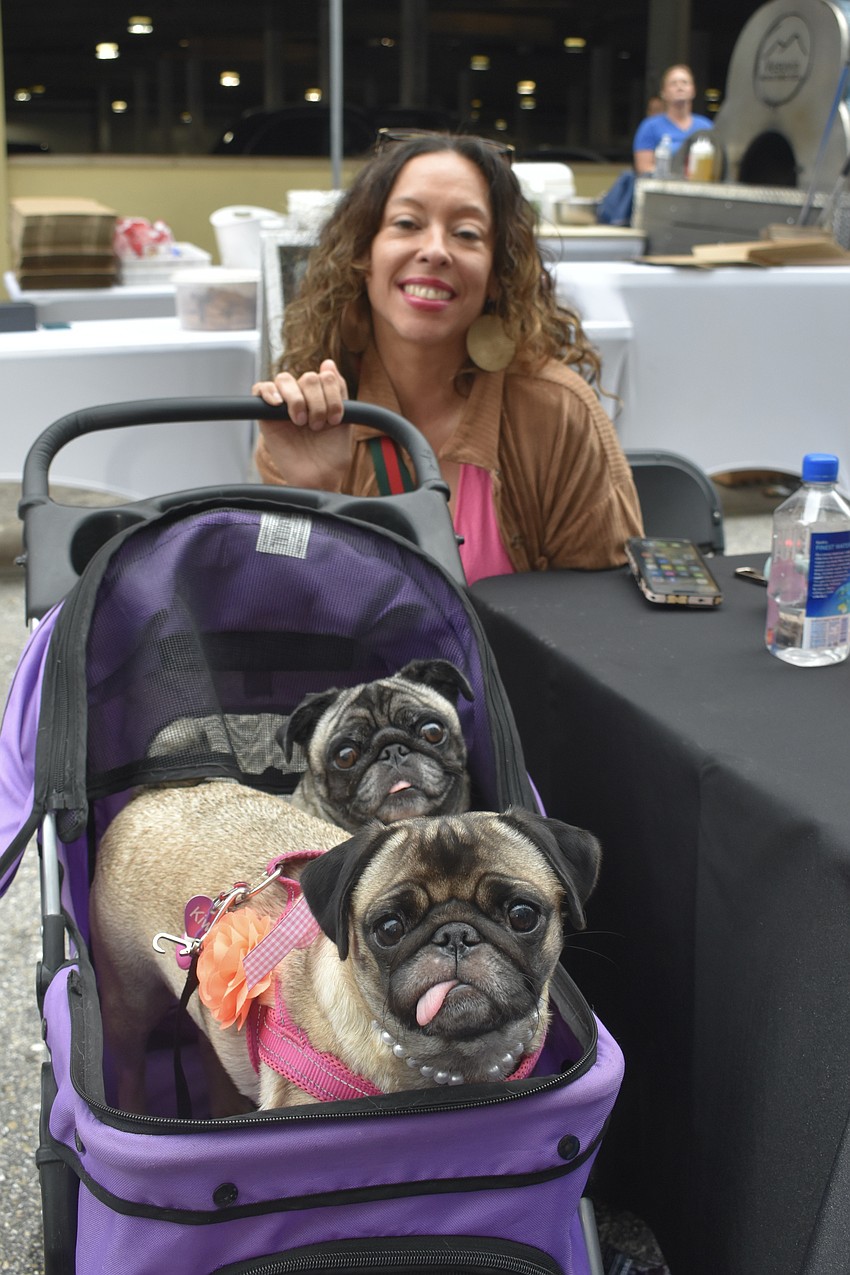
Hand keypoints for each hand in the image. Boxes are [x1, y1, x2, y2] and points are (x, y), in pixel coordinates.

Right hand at [253, 360, 351, 489]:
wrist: (319, 477)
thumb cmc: (332, 454)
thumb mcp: (344, 419)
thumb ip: (339, 391)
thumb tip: (328, 363)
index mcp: (322, 396)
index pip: (325, 376)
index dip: (332, 394)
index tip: (335, 418)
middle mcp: (303, 397)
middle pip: (307, 377)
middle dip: (317, 401)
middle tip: (318, 425)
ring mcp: (284, 405)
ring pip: (285, 380)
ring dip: (297, 400)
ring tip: (301, 422)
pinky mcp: (266, 415)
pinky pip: (260, 389)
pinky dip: (268, 391)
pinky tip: (278, 404)